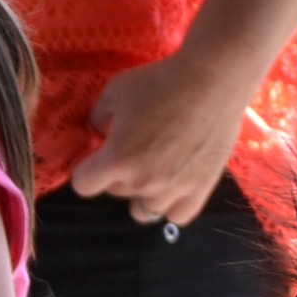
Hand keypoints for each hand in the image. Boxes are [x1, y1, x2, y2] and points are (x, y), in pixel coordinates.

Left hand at [71, 49, 260, 227]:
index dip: (87, 169)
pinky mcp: (201, 190)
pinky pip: (177, 216)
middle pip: (115, 193)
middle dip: (117, 174)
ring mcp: (173, 190)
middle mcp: (143, 182)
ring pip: (144, 210)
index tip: (97, 156)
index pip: (83, 185)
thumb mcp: (114, 91)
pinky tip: (173, 186)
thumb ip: (98, 118)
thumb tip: (101, 135)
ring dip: (142, 192)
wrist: (212, 80)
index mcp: (117, 160)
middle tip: (132, 149)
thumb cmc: (160, 81)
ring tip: (153, 169)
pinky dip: (171, 205)